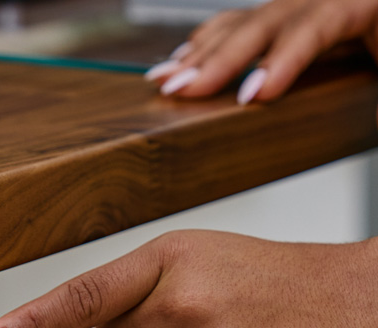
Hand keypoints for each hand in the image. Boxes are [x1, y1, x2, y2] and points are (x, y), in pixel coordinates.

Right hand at [146, 0, 377, 104]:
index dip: (280, 60)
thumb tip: (372, 119)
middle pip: (264, 21)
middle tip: (184, 90)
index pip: (313, 26)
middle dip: (219, 58)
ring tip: (165, 81)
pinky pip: (241, 22)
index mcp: (358, 1)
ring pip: (244, 21)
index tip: (252, 94)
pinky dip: (208, 42)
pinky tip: (181, 60)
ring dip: (200, 53)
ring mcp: (300, 3)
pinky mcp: (287, 15)